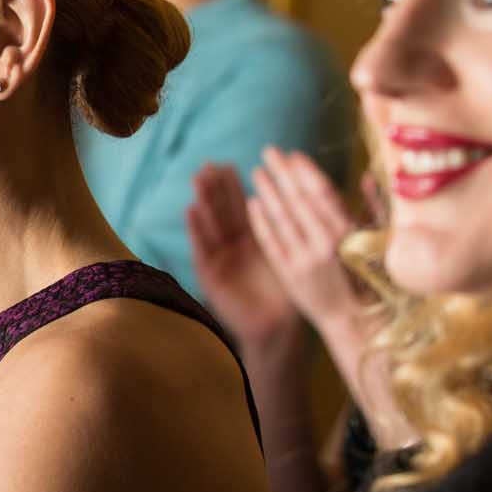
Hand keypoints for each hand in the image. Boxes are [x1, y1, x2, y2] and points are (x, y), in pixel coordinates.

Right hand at [186, 163, 301, 357]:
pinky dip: (196, 229)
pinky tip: (191, 209)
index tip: (229, 164)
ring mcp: (220, 259)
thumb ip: (286, 229)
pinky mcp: (209, 275)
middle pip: (222, 211)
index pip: (241, 207)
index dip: (234, 187)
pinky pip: (202, 248)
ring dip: (203, 200)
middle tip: (208, 165)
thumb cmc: (287, 293)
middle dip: (215, 188)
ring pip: (210, 224)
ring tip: (197, 178)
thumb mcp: (289, 253)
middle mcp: (233, 246)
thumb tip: (300, 196)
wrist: (277, 327)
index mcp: (253, 239)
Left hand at [245, 148, 362, 336]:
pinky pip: (271, 243)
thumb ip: (373, 209)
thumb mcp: (381, 243)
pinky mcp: (289, 275)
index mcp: (351, 234)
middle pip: (299, 201)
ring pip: (282, 219)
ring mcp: (306, 260)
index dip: (306, 172)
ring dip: (268, 191)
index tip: (294, 154)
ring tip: (257, 172)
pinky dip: (261, 221)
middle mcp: (327, 245)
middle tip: (269, 151)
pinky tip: (252, 203)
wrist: (355, 320)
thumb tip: (367, 176)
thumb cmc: (373, 278)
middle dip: (282, 173)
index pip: (323, 195)